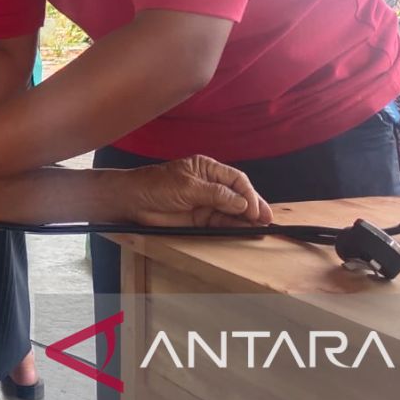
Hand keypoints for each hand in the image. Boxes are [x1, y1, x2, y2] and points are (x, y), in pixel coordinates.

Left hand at [124, 155, 273, 227]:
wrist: (132, 201)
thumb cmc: (155, 186)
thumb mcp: (187, 187)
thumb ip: (216, 194)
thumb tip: (243, 203)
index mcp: (207, 169)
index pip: (236, 179)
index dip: (249, 194)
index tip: (254, 209)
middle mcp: (209, 184)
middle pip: (238, 195)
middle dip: (253, 206)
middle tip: (266, 220)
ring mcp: (205, 201)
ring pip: (232, 210)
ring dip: (246, 219)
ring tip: (259, 229)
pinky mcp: (200, 218)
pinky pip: (221, 222)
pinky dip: (233, 226)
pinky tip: (244, 231)